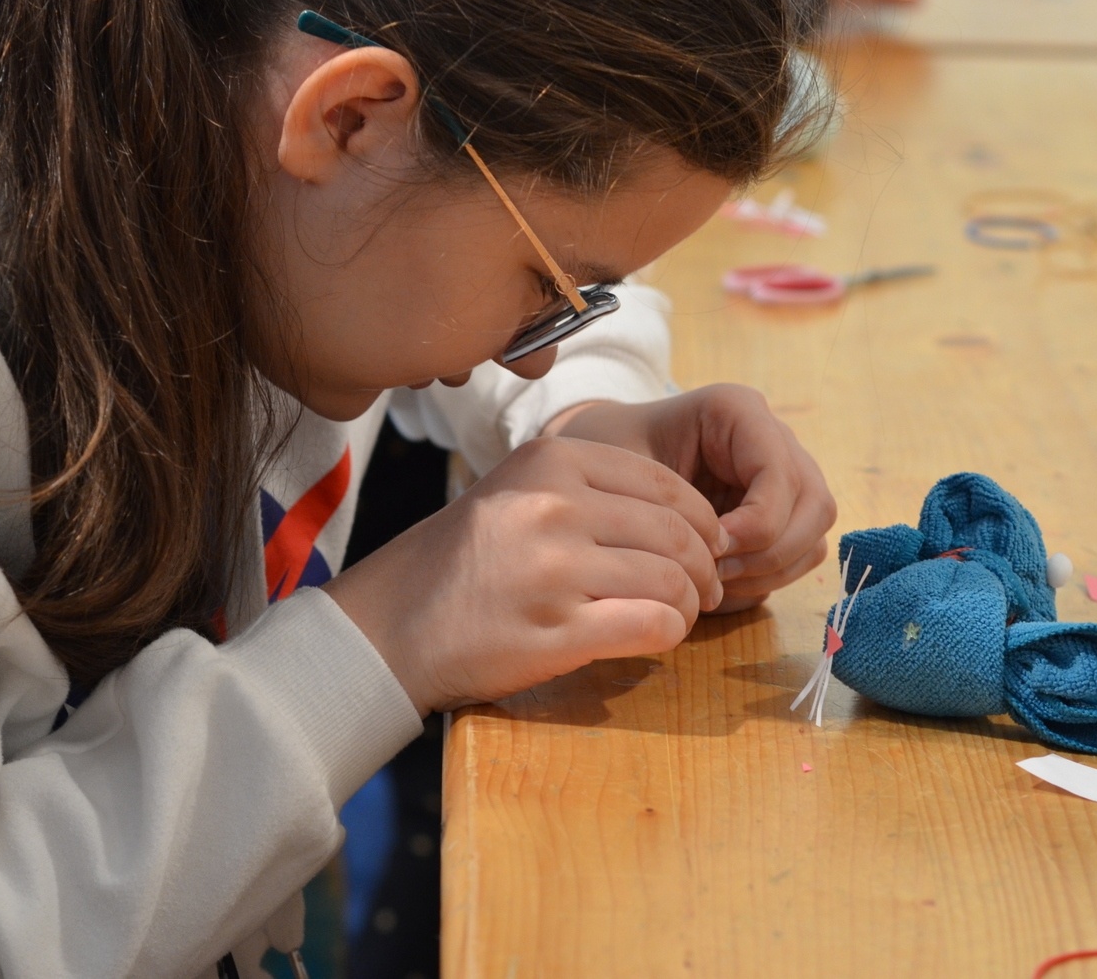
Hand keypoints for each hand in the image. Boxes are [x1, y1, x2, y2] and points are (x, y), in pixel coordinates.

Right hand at [323, 437, 726, 714]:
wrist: (389, 628)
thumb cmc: (460, 562)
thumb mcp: (516, 493)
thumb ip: (589, 490)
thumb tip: (685, 516)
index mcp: (550, 461)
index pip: (663, 483)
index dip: (702, 518)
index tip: (708, 544)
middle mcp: (554, 506)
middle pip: (676, 532)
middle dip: (705, 565)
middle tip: (707, 587)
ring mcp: (554, 569)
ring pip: (671, 579)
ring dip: (690, 602)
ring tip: (682, 613)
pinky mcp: (555, 632)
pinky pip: (652, 625)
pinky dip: (670, 632)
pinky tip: (659, 635)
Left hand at [546, 386, 836, 613]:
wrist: (605, 459)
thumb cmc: (609, 452)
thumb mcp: (621, 461)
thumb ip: (667, 498)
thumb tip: (719, 550)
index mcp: (737, 411)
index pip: (780, 473)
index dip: (756, 523)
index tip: (709, 550)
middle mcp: (773, 439)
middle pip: (814, 507)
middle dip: (769, 553)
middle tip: (714, 575)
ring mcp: (785, 478)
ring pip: (813, 536)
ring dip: (769, 573)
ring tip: (712, 584)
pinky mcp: (782, 514)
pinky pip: (799, 557)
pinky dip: (766, 581)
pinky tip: (719, 586)